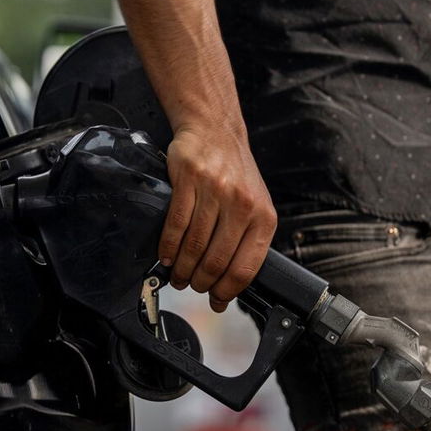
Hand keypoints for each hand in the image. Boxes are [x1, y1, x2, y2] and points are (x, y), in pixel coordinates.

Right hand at [160, 123, 276, 311]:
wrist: (214, 131)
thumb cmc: (233, 172)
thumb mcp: (254, 204)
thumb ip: (246, 239)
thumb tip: (230, 281)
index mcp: (263, 217)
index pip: (245, 267)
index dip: (227, 290)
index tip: (215, 300)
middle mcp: (242, 205)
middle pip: (216, 259)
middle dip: (200, 282)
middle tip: (190, 287)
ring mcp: (216, 192)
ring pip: (195, 244)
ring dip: (182, 268)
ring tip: (177, 276)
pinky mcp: (190, 180)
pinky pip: (176, 223)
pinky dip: (168, 246)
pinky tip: (166, 255)